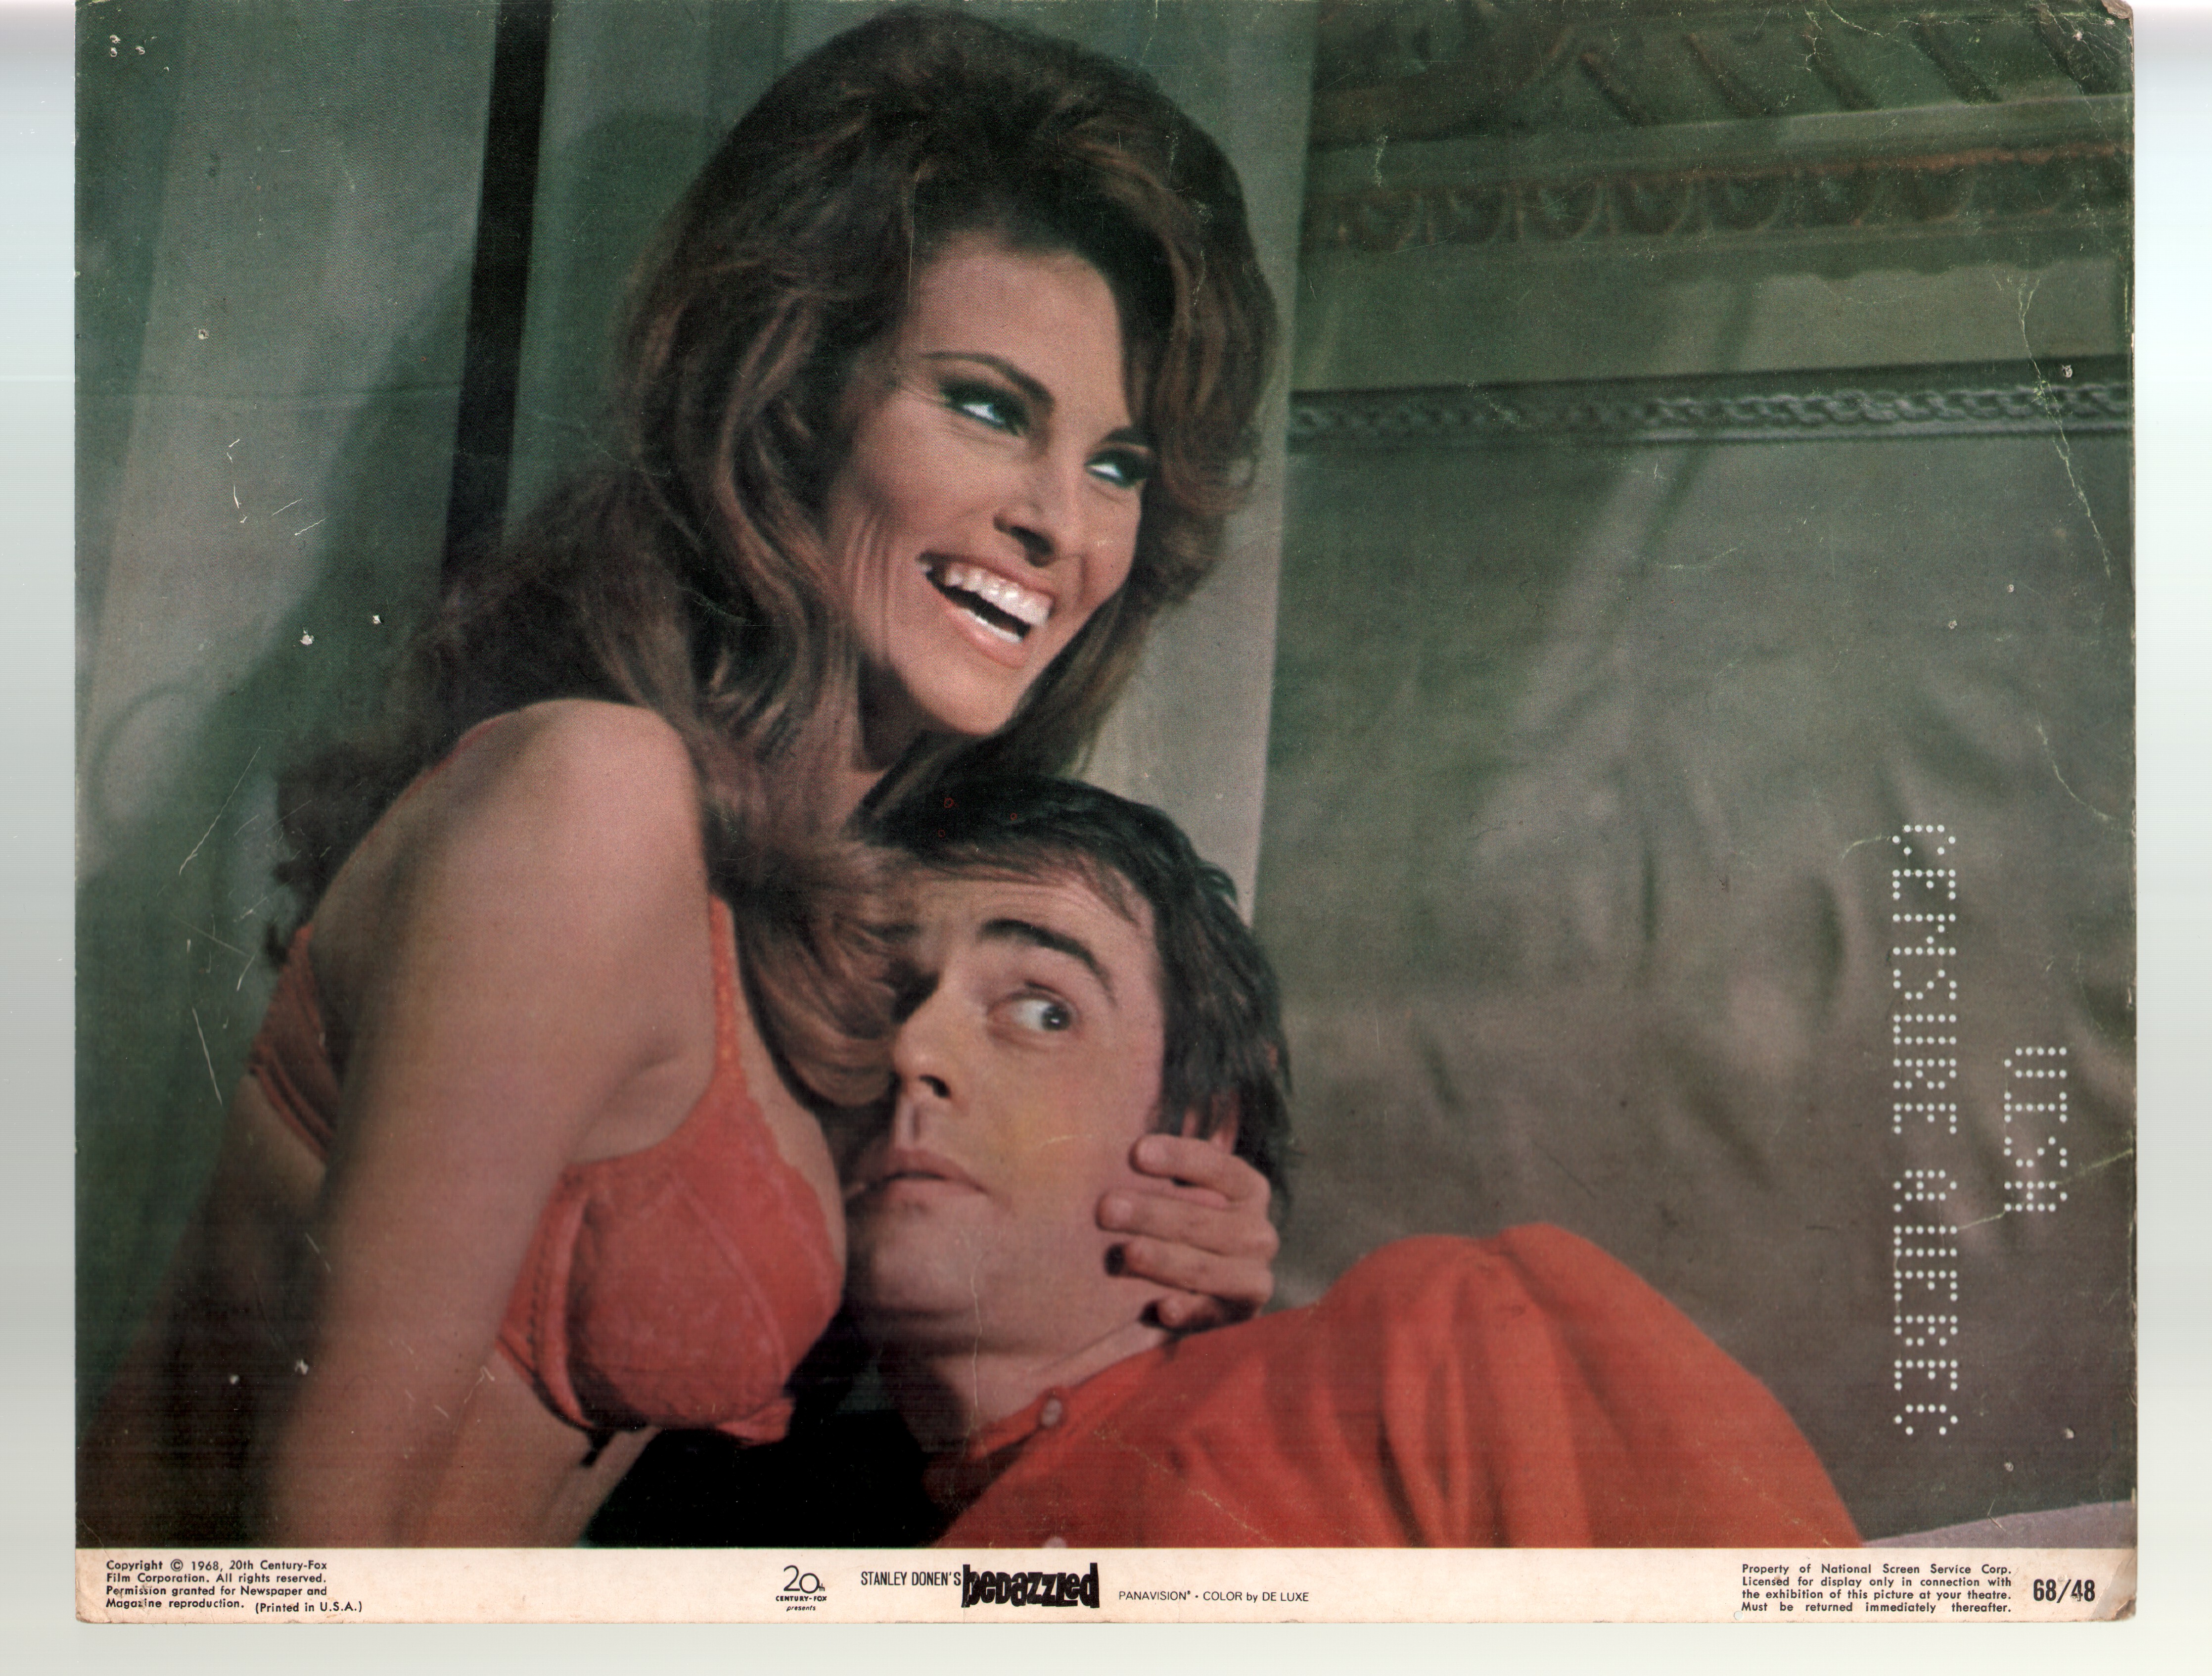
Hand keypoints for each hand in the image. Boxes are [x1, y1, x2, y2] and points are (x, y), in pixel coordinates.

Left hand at [1098, 1133, 1277, 1330]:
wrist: (1204, 1290)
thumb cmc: (1180, 1223)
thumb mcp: (1185, 1194)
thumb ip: (1165, 1174)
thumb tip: (1127, 1150)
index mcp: (1248, 1190)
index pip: (1217, 1167)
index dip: (1177, 1159)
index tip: (1136, 1152)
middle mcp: (1257, 1233)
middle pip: (1201, 1219)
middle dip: (1152, 1212)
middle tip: (1106, 1208)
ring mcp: (1253, 1278)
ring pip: (1204, 1266)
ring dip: (1163, 1260)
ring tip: (1128, 1252)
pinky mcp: (1238, 1316)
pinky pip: (1210, 1313)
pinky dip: (1187, 1310)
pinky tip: (1161, 1308)